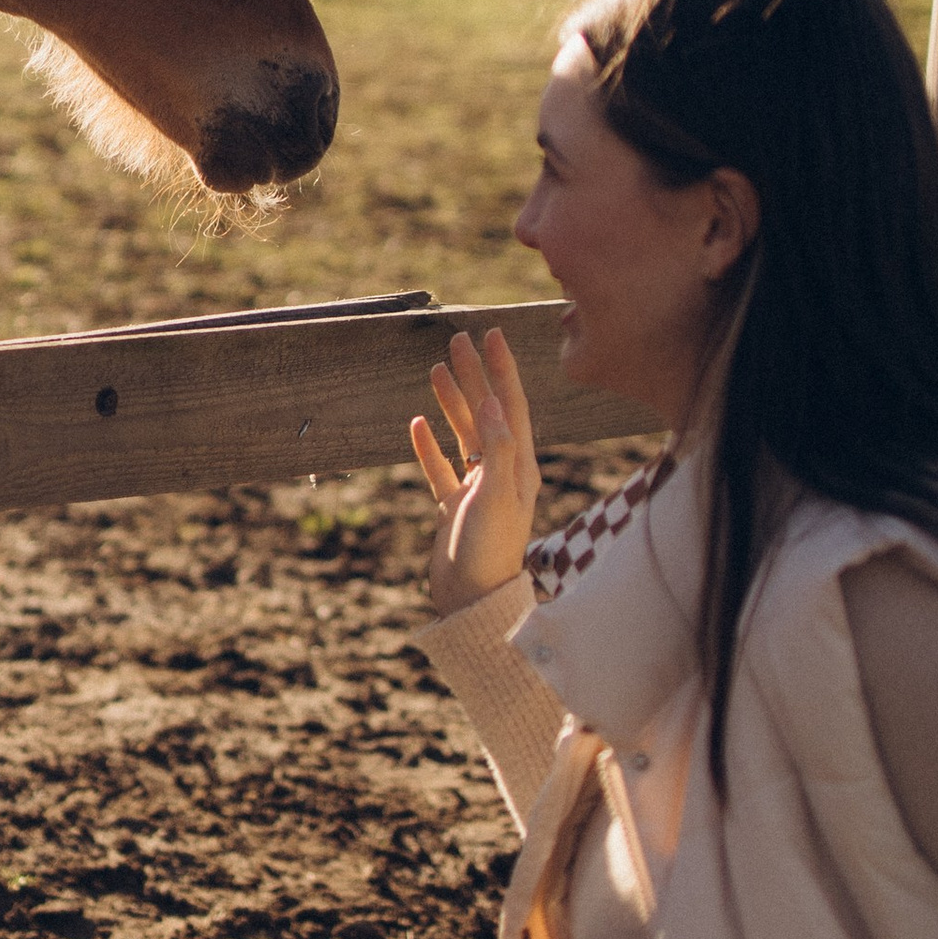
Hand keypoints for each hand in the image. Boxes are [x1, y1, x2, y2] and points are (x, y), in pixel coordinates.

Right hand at [410, 328, 539, 613]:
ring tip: (436, 370)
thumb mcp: (499, 496)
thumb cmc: (492, 552)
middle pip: (486, 413)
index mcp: (521, 467)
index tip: (492, 335)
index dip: (502, 369)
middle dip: (474, 375)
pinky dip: (429, 446)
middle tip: (458, 340)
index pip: (512, 406)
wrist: (473, 603)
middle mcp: (503, 473)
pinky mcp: (455, 509)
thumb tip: (489, 403)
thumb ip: (498, 449)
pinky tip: (417, 424)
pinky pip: (441, 468)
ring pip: (463, 435)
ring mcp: (478, 490)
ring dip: (451, 402)